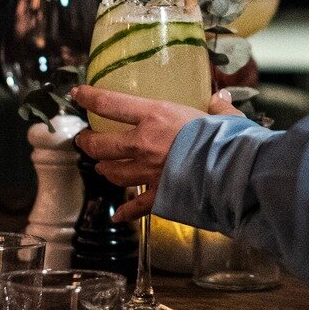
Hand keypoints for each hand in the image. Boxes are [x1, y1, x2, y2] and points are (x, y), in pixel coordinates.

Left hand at [75, 87, 242, 222]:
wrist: (231, 173)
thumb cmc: (226, 139)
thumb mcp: (222, 116)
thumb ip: (217, 107)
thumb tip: (221, 98)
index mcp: (155, 116)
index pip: (110, 103)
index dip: (89, 97)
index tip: (78, 94)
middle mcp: (143, 144)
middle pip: (101, 144)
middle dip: (88, 142)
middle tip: (84, 140)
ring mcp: (147, 172)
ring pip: (113, 172)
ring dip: (104, 170)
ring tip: (101, 167)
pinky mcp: (157, 195)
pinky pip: (134, 206)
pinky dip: (124, 212)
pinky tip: (117, 215)